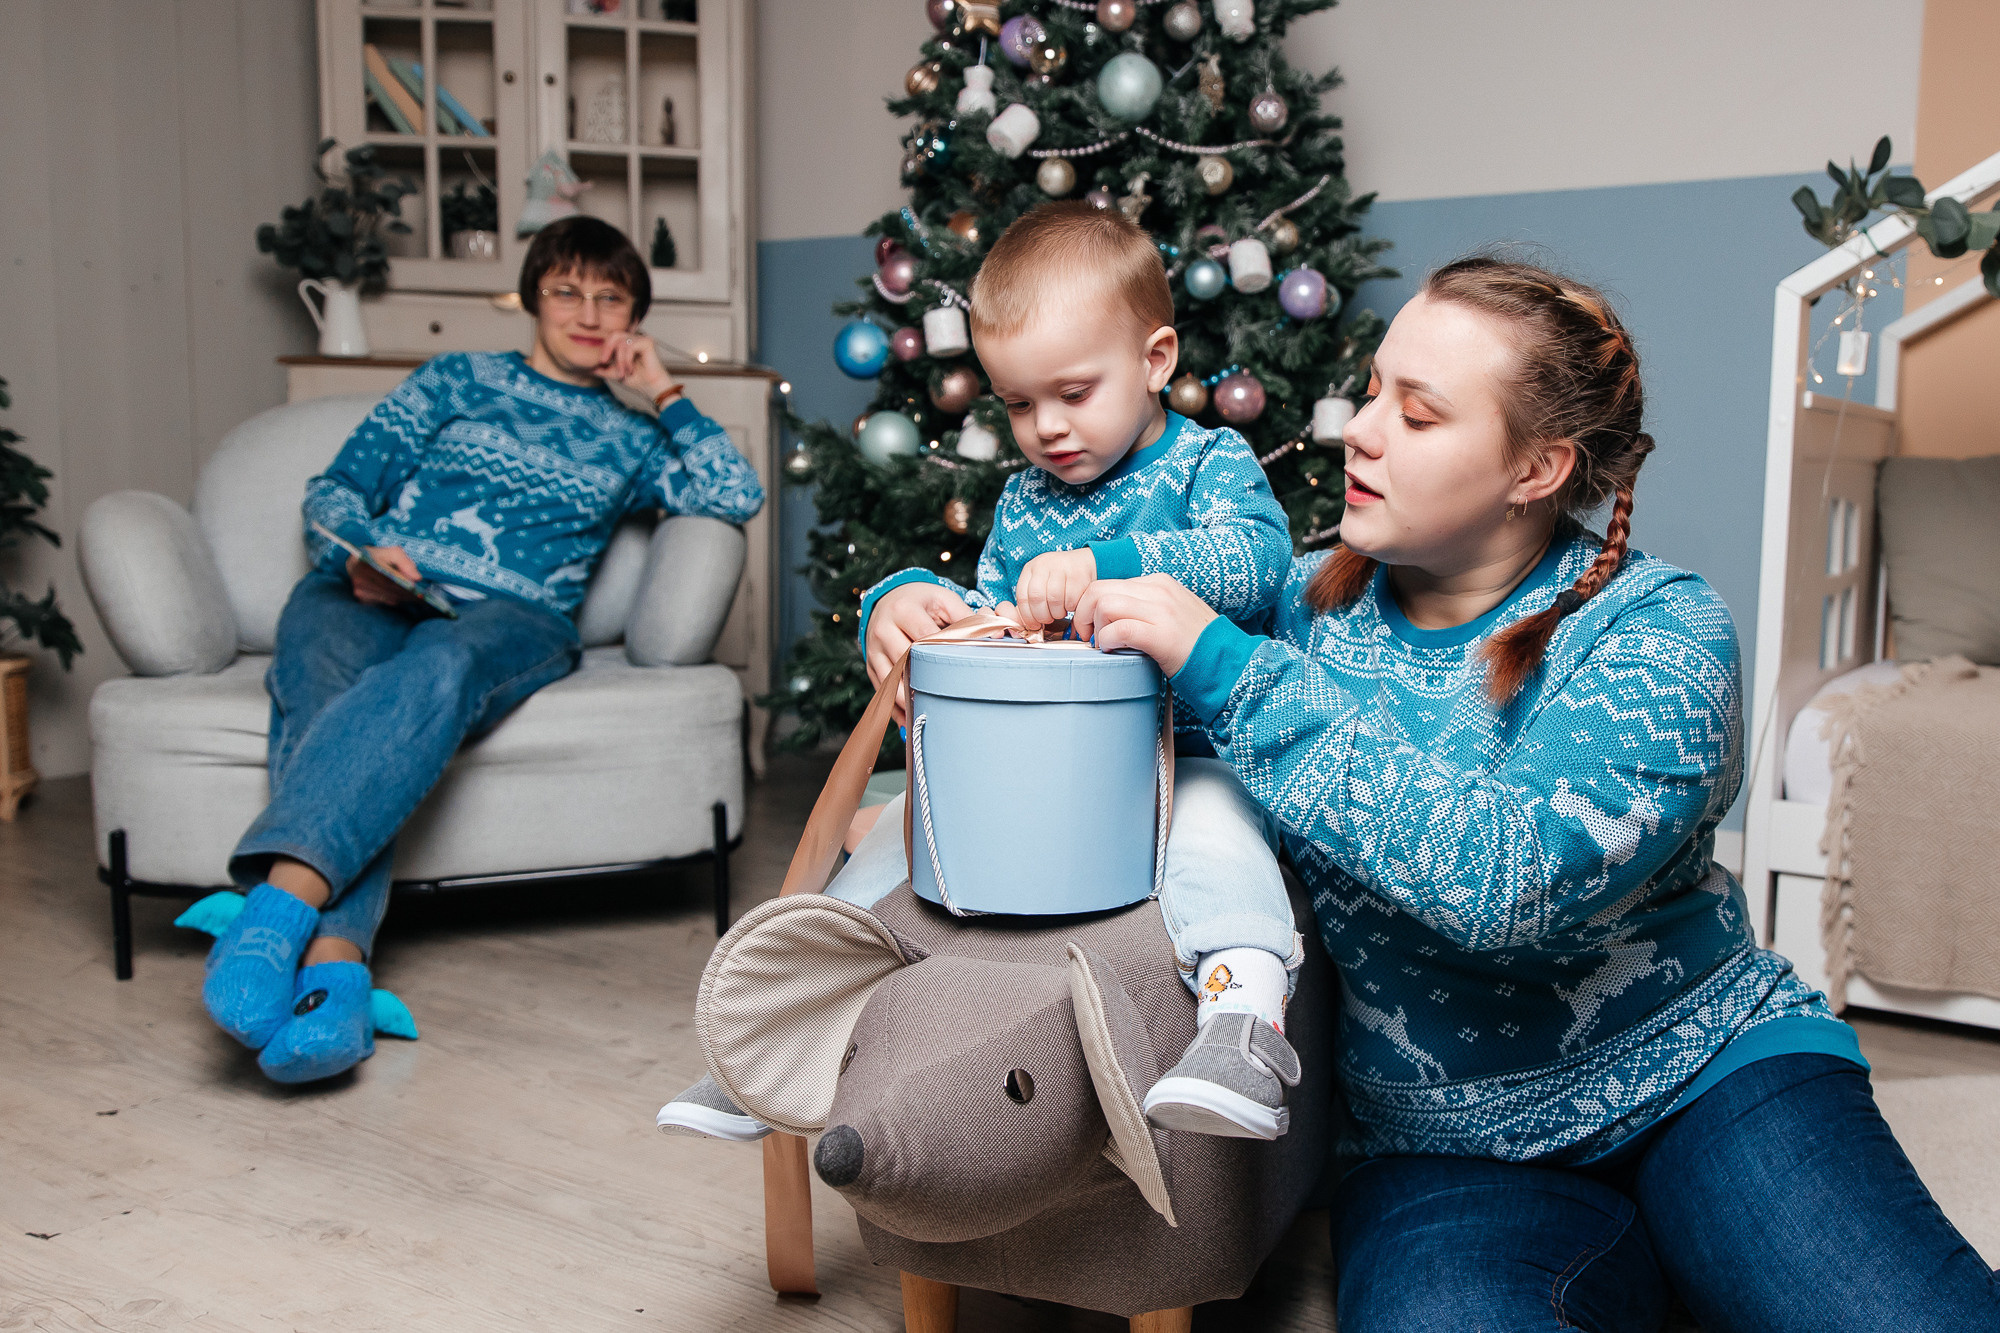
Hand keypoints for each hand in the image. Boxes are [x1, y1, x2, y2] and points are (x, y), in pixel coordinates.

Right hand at [346, 545, 420, 606]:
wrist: (355, 563)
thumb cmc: (377, 556)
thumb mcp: (392, 552)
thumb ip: (405, 562)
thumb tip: (417, 578)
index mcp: (365, 563)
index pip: (387, 577)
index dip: (403, 583)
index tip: (416, 587)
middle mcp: (359, 578)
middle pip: (389, 589)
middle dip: (407, 593)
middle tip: (423, 596)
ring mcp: (359, 591)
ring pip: (388, 597)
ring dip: (404, 598)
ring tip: (419, 598)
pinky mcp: (362, 599)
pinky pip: (384, 602)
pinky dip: (396, 600)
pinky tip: (406, 598)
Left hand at [596, 331, 677, 403]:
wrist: (650, 387)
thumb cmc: (636, 380)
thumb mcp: (614, 373)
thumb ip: (602, 368)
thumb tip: (586, 367)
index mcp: (627, 342)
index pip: (611, 337)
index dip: (604, 347)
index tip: (601, 362)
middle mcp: (634, 337)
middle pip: (614, 334)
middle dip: (607, 349)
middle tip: (604, 362)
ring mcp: (642, 338)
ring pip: (621, 343)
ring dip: (619, 360)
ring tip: (623, 373)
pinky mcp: (648, 341)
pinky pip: (630, 346)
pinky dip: (627, 360)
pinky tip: (631, 370)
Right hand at [866, 581, 974, 724]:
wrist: (890, 598)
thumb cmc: (923, 601)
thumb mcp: (943, 600)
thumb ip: (964, 616)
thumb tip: (992, 637)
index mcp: (903, 610)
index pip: (924, 639)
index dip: (941, 657)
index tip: (959, 672)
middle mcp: (883, 629)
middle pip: (905, 663)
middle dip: (925, 682)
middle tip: (948, 699)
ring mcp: (873, 649)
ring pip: (890, 681)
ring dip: (908, 701)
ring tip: (928, 714)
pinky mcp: (870, 664)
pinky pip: (881, 690)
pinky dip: (895, 708)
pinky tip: (910, 719)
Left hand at [1013, 548, 1096, 631]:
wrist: (1083, 562)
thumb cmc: (1059, 579)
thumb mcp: (1041, 583)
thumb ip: (1032, 600)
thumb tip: (1027, 624)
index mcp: (1030, 569)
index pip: (1022, 597)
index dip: (1027, 616)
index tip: (1034, 625)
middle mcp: (1043, 565)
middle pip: (1036, 598)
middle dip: (1042, 616)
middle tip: (1049, 620)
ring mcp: (1061, 567)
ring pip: (1054, 600)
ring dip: (1057, 613)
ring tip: (1061, 612)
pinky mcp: (1077, 573)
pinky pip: (1071, 599)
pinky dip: (1070, 607)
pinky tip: (1071, 605)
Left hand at [1071, 573, 1217, 675]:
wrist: (1228, 662)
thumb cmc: (1196, 644)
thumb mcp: (1171, 613)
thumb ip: (1144, 607)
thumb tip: (1110, 615)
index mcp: (1159, 582)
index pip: (1108, 583)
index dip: (1090, 607)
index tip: (1090, 628)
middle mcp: (1158, 590)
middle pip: (1098, 589)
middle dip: (1083, 615)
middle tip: (1087, 638)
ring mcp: (1161, 610)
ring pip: (1104, 604)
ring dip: (1094, 628)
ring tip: (1103, 646)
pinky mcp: (1161, 634)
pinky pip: (1118, 629)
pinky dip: (1107, 641)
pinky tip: (1112, 651)